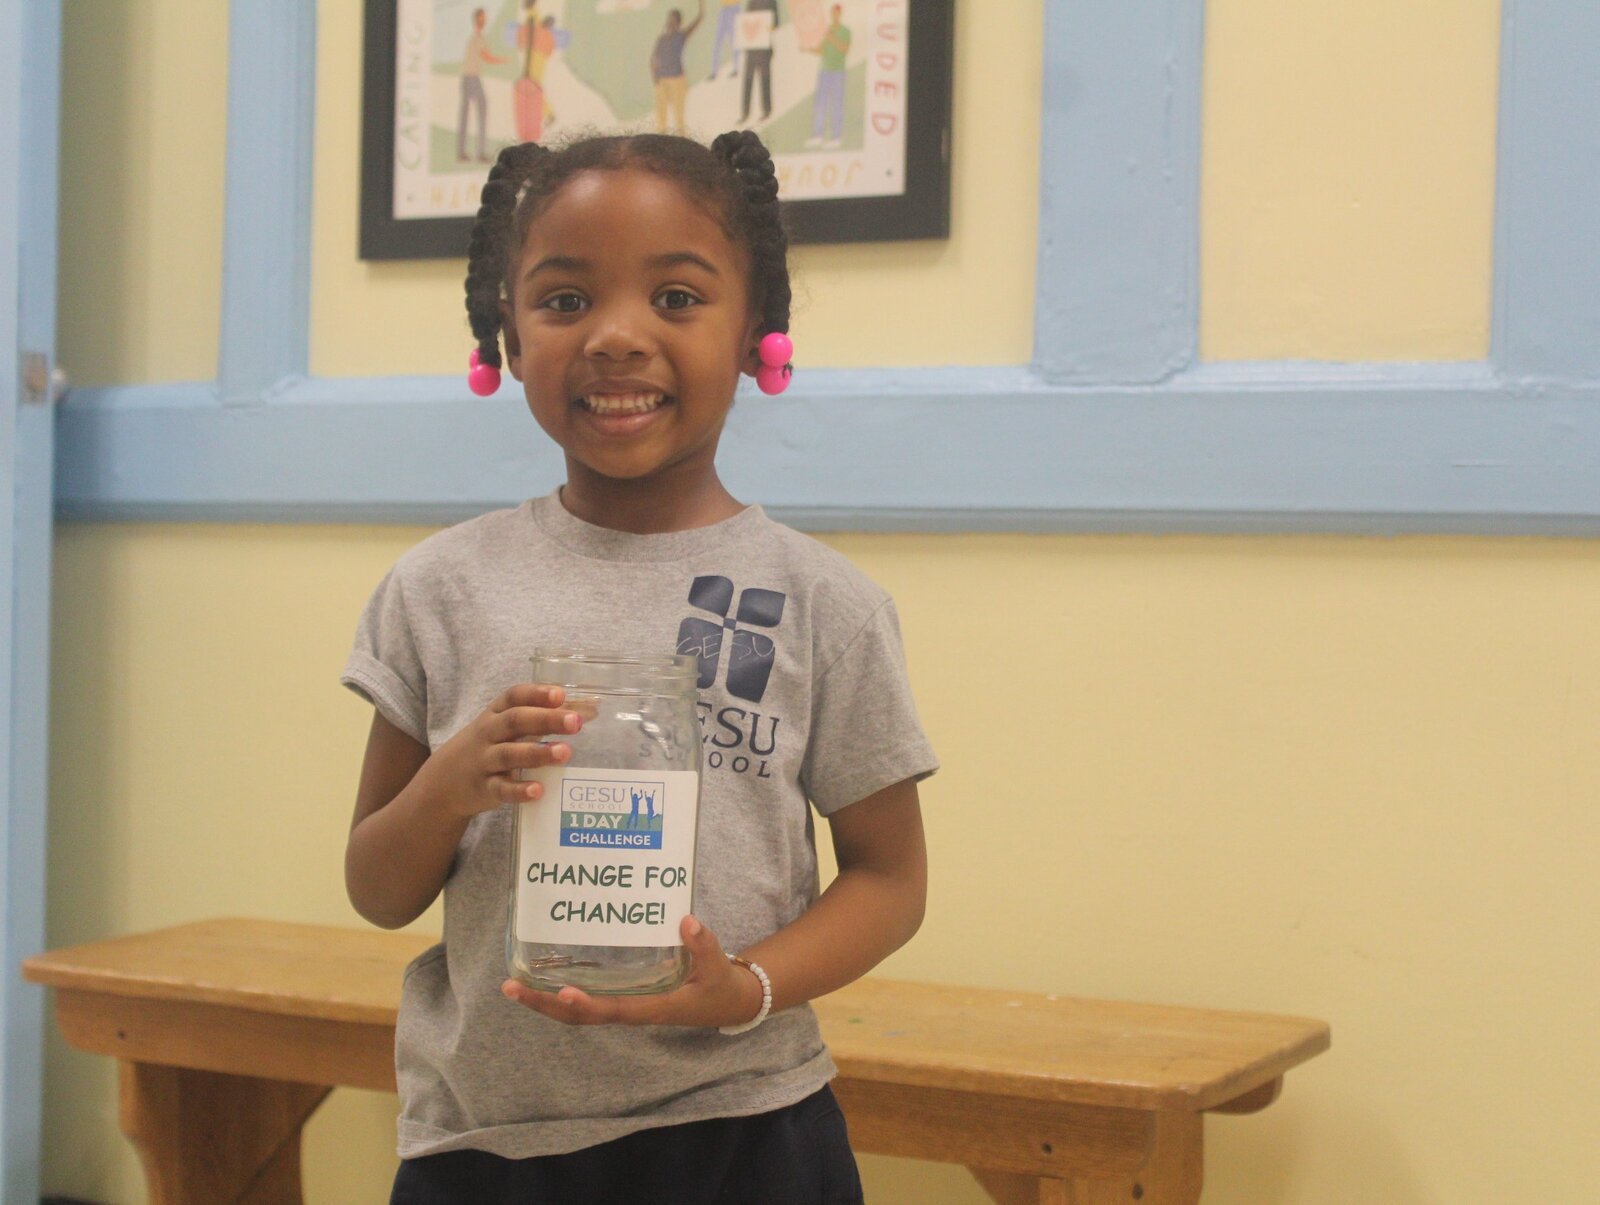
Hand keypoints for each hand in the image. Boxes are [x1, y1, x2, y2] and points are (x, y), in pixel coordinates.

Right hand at [415, 684, 589, 818]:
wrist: (443, 781)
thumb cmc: (487, 746)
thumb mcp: (506, 727)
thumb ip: (543, 718)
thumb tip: (589, 710)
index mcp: (495, 714)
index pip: (514, 697)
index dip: (537, 694)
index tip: (560, 694)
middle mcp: (488, 733)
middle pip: (515, 721)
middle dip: (545, 720)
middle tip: (575, 722)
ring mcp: (484, 761)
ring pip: (509, 754)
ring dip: (537, 753)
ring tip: (565, 752)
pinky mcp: (484, 788)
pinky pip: (501, 789)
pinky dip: (519, 790)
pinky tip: (538, 790)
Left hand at [501, 916, 764, 1027]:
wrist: (725, 1003)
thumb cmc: (719, 987)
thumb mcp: (717, 967)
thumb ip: (704, 945)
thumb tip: (686, 920)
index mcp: (653, 1008)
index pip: (614, 1009)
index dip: (587, 1004)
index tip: (562, 992)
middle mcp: (631, 1011)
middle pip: (580, 1016)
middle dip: (545, 1004)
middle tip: (511, 987)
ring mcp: (624, 1006)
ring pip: (577, 1012)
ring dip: (545, 1000)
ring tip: (512, 986)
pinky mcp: (622, 997)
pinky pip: (586, 1000)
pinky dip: (561, 993)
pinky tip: (543, 976)